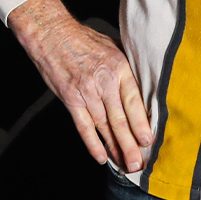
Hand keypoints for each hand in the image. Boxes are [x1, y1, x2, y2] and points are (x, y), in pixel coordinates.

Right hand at [7, 0, 152, 172]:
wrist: (52, 34)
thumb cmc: (84, 39)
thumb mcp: (113, 46)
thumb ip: (127, 67)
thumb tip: (145, 86)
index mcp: (118, 67)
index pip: (133, 101)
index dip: (141, 124)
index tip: (148, 141)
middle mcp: (103, 82)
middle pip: (120, 120)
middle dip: (130, 145)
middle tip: (138, 165)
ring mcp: (85, 92)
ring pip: (103, 126)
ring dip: (115, 148)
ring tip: (124, 165)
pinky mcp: (70, 98)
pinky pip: (83, 126)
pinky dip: (92, 143)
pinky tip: (101, 157)